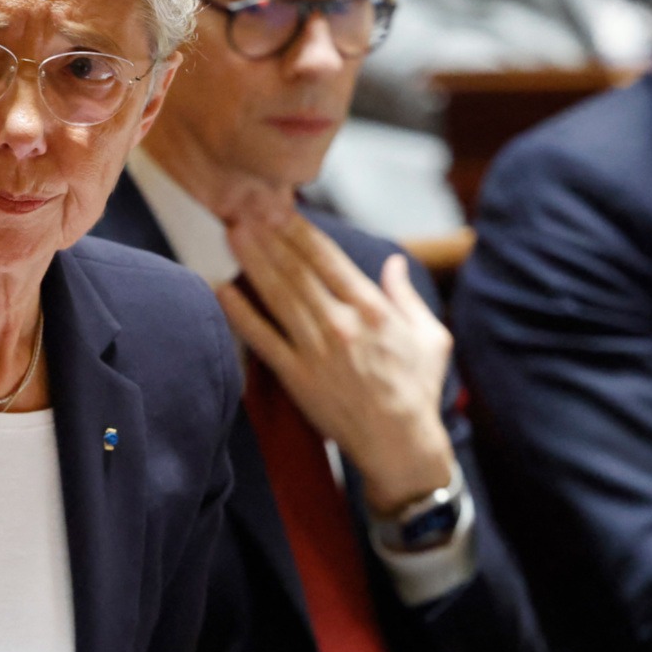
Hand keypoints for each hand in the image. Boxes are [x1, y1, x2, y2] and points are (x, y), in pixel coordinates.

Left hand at [218, 213, 455, 514]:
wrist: (400, 444)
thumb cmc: (417, 390)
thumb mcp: (430, 337)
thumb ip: (406, 295)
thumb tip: (393, 262)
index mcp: (374, 309)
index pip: (328, 258)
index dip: (299, 230)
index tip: (278, 207)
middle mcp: (342, 324)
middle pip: (297, 270)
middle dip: (268, 236)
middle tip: (242, 207)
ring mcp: (317, 350)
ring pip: (278, 296)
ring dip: (253, 261)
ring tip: (232, 234)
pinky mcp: (297, 377)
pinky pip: (263, 339)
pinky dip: (240, 313)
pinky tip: (220, 289)